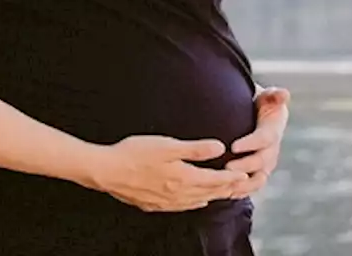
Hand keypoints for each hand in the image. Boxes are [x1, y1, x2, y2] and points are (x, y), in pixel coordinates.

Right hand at [87, 135, 248, 212]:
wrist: (107, 171)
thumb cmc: (134, 154)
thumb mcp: (167, 145)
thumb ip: (195, 149)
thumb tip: (219, 147)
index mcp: (184, 178)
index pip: (215, 180)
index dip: (232, 177)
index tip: (245, 174)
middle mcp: (178, 194)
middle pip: (209, 193)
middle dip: (226, 189)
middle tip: (241, 185)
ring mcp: (166, 202)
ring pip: (197, 202)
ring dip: (213, 197)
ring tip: (223, 193)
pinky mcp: (155, 205)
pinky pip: (183, 207)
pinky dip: (195, 203)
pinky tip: (196, 201)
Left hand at [224, 86, 290, 197]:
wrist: (254, 116)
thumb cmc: (257, 103)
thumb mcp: (265, 96)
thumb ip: (272, 95)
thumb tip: (284, 93)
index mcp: (273, 129)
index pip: (265, 138)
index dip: (251, 144)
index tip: (233, 147)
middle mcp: (272, 149)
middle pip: (262, 162)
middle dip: (245, 166)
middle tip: (225, 168)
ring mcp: (265, 164)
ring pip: (258, 179)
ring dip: (244, 184)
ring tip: (226, 186)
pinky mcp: (257, 173)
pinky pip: (251, 186)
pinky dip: (241, 191)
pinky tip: (226, 193)